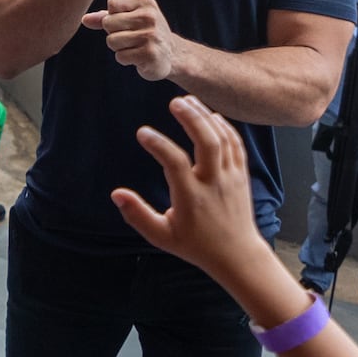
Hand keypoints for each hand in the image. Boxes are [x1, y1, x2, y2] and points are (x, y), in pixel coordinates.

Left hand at [81, 0, 177, 81]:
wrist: (172, 55)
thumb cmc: (146, 33)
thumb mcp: (129, 19)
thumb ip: (105, 16)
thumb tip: (84, 19)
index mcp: (145, 3)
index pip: (112, 4)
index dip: (113, 16)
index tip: (127, 22)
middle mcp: (149, 17)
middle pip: (108, 23)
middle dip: (113, 33)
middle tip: (131, 38)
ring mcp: (151, 36)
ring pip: (112, 41)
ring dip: (119, 48)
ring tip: (134, 47)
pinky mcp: (150, 54)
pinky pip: (120, 56)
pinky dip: (125, 59)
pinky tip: (139, 57)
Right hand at [110, 96, 275, 292]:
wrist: (236, 254)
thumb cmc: (195, 245)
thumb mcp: (161, 235)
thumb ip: (137, 214)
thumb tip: (116, 194)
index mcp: (191, 197)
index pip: (175, 163)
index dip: (158, 145)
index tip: (142, 133)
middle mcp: (213, 183)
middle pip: (208, 142)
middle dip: (192, 118)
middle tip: (175, 102)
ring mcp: (231, 177)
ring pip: (223, 139)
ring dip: (206, 117)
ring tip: (188, 102)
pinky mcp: (241, 175)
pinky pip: (235, 145)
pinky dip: (224, 127)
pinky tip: (211, 117)